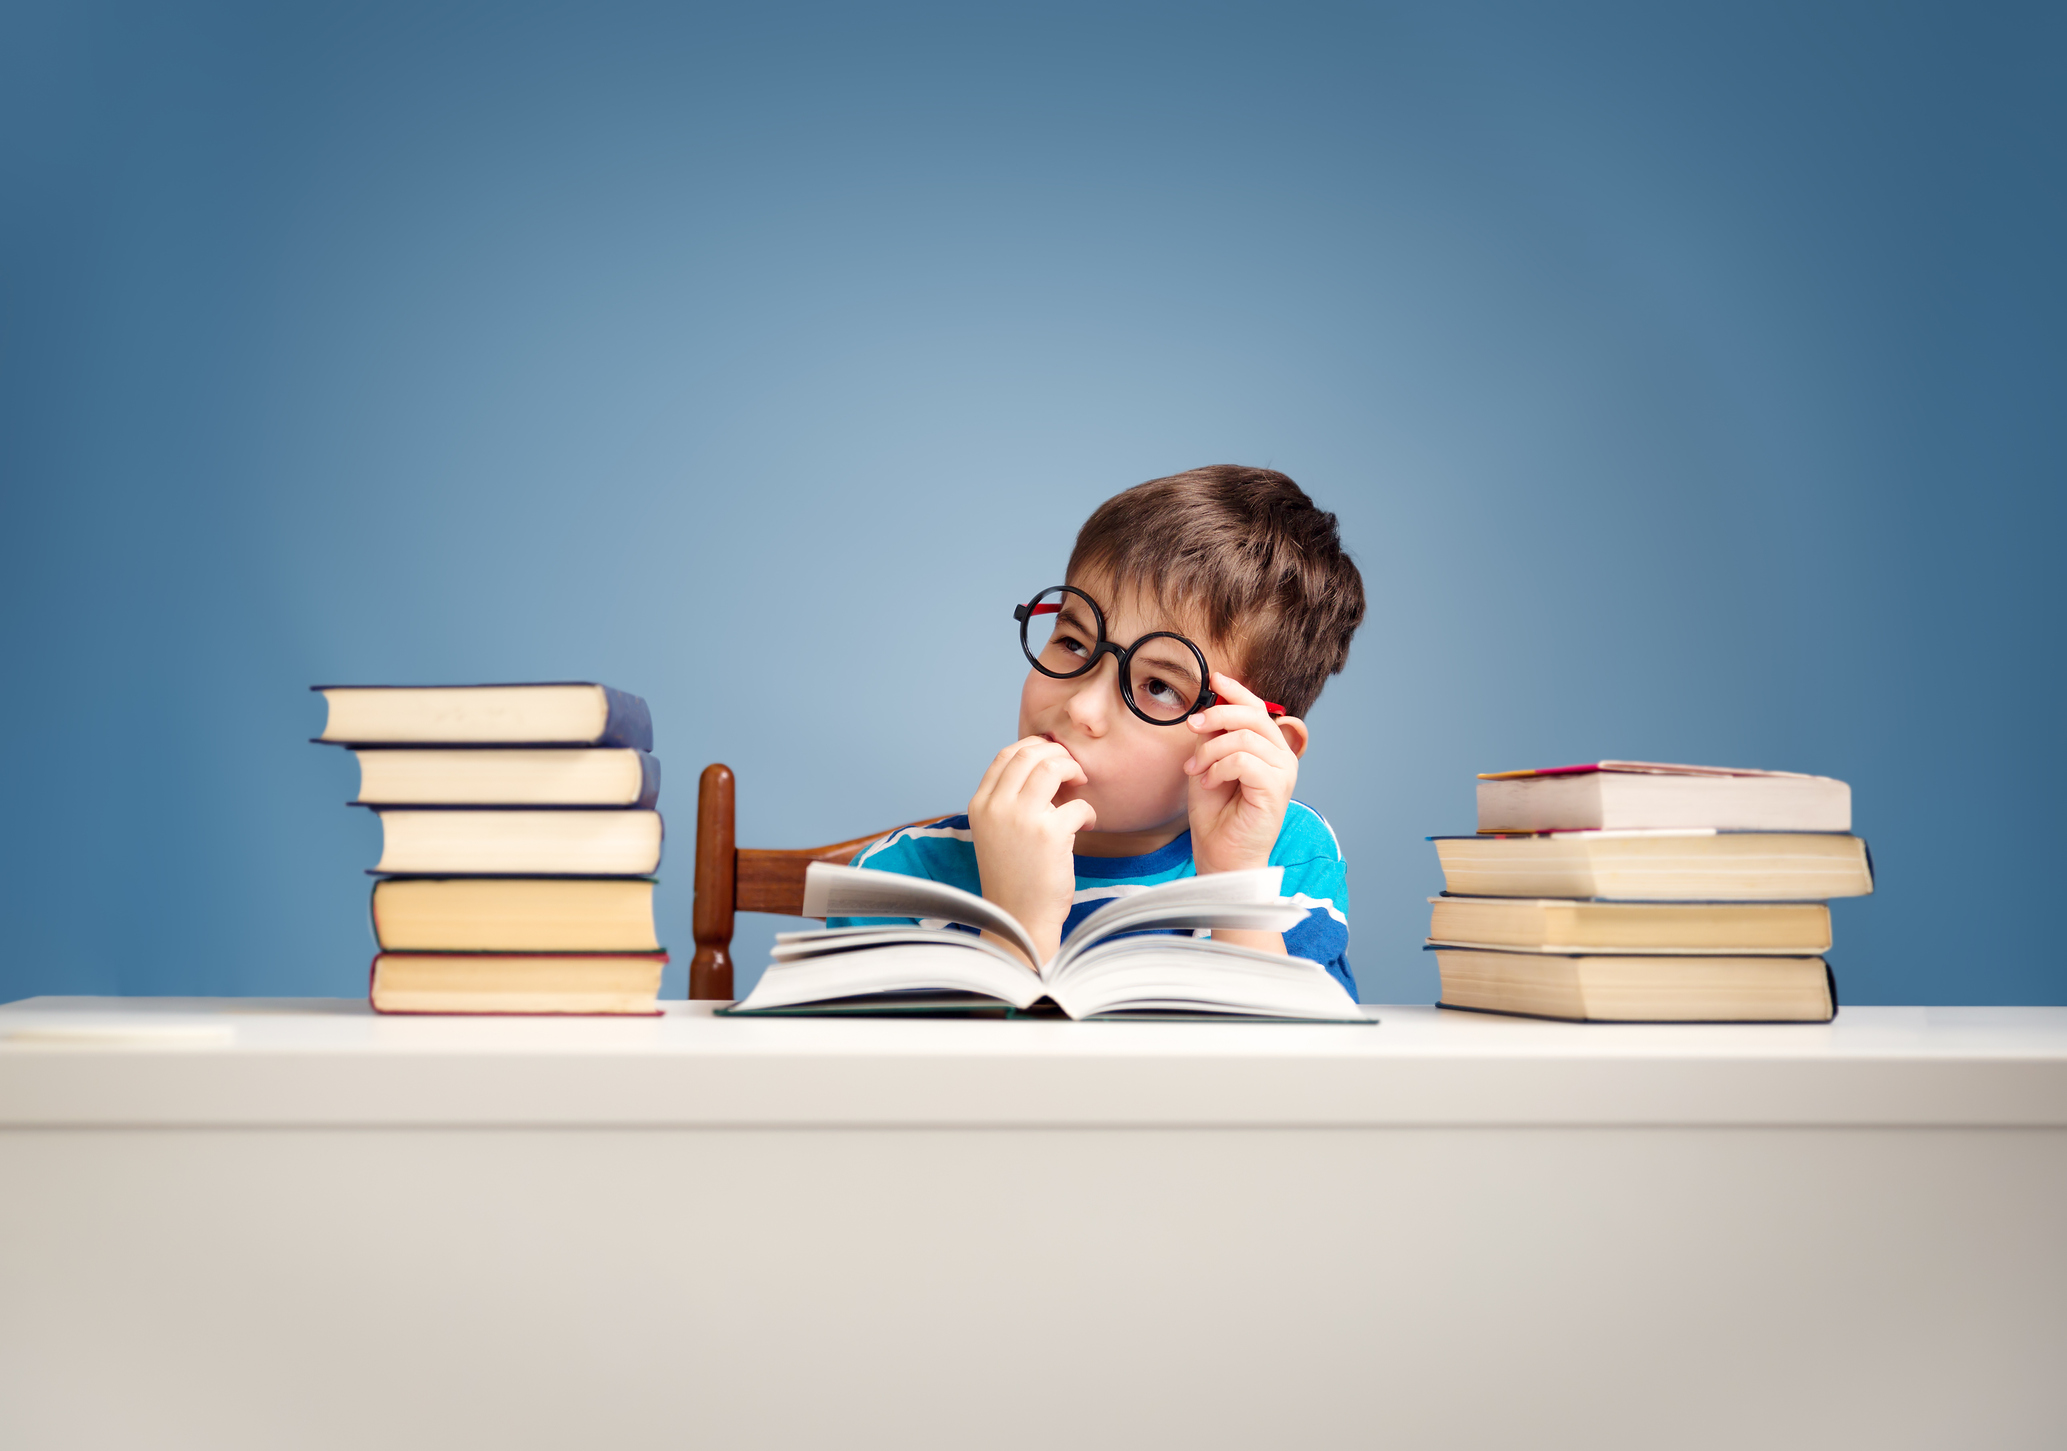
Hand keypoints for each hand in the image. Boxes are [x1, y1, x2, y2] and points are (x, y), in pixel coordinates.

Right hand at [968, 737, 1097, 967]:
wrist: (1018, 920)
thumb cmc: (1013, 878)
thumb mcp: (995, 833)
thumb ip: (1008, 801)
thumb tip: (1043, 766)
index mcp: (980, 805)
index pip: (1006, 755)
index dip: (1034, 747)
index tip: (1053, 756)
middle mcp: (996, 807)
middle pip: (1030, 754)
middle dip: (1058, 754)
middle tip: (1073, 770)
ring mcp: (1021, 818)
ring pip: (1052, 766)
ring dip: (1073, 769)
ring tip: (1081, 786)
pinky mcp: (1049, 834)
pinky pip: (1078, 804)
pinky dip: (1089, 812)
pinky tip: (1088, 827)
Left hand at [1184, 672, 1300, 877]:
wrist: (1221, 853)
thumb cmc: (1217, 813)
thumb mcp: (1209, 763)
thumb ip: (1214, 736)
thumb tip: (1208, 708)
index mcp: (1268, 747)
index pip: (1258, 708)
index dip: (1236, 690)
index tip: (1213, 679)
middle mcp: (1281, 756)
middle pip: (1254, 715)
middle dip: (1217, 714)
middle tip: (1192, 727)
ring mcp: (1283, 772)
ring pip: (1245, 737)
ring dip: (1212, 750)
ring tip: (1196, 769)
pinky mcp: (1276, 789)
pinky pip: (1244, 760)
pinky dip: (1219, 767)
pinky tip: (1210, 782)